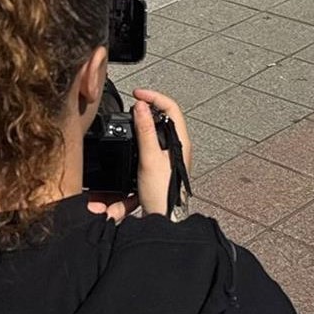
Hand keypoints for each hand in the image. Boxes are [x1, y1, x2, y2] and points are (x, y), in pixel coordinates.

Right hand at [131, 88, 192, 218]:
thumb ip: (145, 131)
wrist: (163, 218)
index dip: (154, 97)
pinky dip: (145, 133)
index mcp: (181, 141)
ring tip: (132, 116)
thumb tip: (141, 107)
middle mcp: (179, 145)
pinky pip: (156, 139)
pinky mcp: (164, 161)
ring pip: (161, 127)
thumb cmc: (161, 194)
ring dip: (146, 119)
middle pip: (166, 115)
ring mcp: (172, 153)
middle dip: (149, 105)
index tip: (137, 95)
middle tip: (133, 102)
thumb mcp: (149, 158)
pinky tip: (136, 137)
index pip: (171, 107)